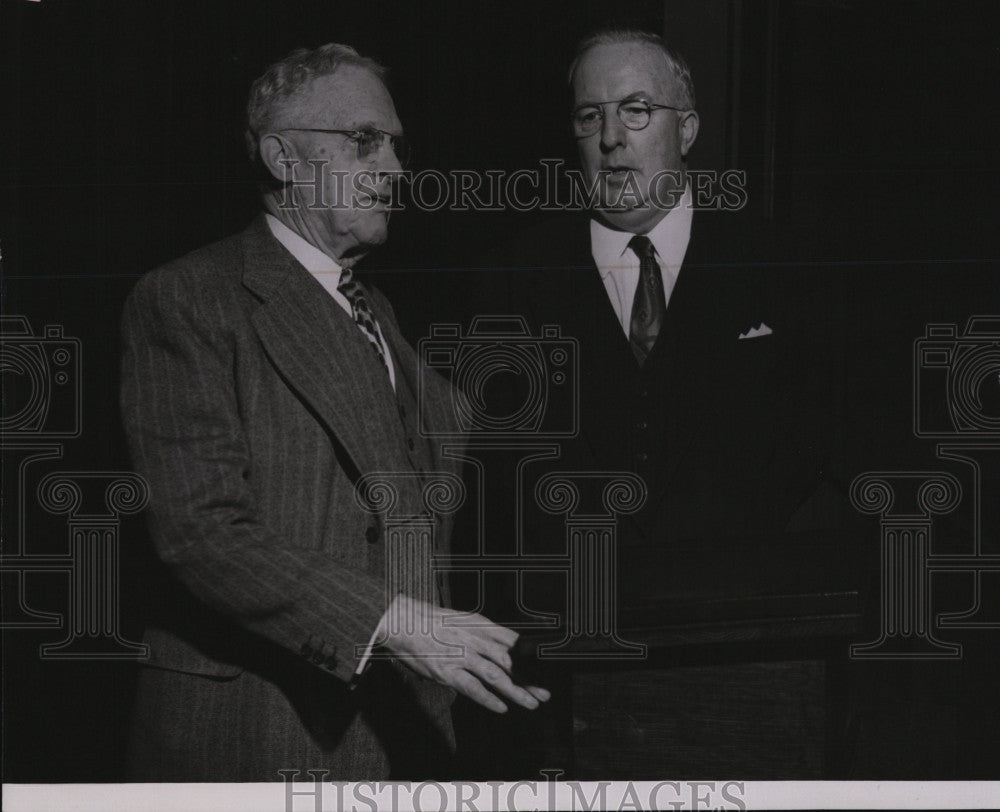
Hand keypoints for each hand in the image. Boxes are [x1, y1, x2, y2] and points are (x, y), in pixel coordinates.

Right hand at [379, 594, 550, 712]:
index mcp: (480, 624)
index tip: (546, 669)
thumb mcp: (464, 620)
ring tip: (531, 703)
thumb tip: (507, 645)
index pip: (513, 641)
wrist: (402, 622)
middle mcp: (474, 639)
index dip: (531, 657)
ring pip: (495, 675)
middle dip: (529, 678)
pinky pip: (471, 687)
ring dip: (515, 691)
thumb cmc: (433, 622)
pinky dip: (487, 698)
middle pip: (509, 660)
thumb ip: (485, 633)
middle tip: (545, 692)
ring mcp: (460, 655)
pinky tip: (501, 707)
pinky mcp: (446, 671)